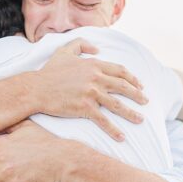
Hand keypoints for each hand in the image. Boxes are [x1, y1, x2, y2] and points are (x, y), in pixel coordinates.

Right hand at [32, 39, 147, 140]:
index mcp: (94, 65)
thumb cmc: (49, 71)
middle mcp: (96, 78)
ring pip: (117, 104)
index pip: (119, 71)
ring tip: (141, 120)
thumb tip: (97, 48)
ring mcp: (91, 93)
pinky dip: (114, 130)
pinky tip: (122, 137)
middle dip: (137, 94)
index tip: (140, 85)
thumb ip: (81, 44)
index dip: (132, 78)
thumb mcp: (65, 51)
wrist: (36, 88)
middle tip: (145, 101)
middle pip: (123, 87)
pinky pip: (103, 120)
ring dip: (131, 113)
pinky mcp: (85, 108)